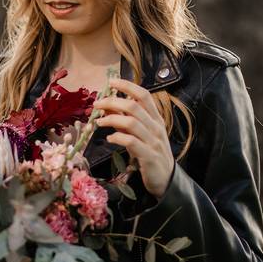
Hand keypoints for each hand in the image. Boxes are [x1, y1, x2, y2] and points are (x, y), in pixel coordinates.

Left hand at [90, 77, 174, 198]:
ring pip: (131, 123)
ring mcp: (153, 141)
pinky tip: (109, 138)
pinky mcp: (148, 156)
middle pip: (134, 107)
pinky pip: (131, 142)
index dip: (128, 86)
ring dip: (111, 119)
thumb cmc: (150, 153)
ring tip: (99, 122)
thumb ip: (126, 120)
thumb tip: (108, 107)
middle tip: (97, 104)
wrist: (165, 178)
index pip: (144, 96)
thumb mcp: (139, 134)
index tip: (111, 82)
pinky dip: (117, 138)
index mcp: (155, 119)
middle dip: (113, 102)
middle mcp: (156, 127)